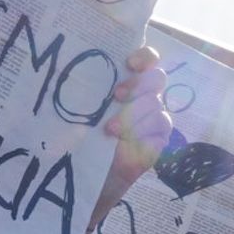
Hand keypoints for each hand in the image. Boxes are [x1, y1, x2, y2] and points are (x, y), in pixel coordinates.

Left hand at [91, 46, 171, 227]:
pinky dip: (141, 131)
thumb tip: (72, 71)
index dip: (144, 56)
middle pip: (157, 78)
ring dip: (133, 113)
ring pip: (157, 103)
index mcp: (128, 83)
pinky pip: (160, 127)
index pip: (148, 59)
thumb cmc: (78, 139)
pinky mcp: (158, 140)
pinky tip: (121, 141)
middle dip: (138, 85)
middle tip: (116, 95)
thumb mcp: (78, 112)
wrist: (86, 177)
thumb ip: (86, 91)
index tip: (128, 62)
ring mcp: (154, 119)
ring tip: (109, 129)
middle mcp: (144, 97)